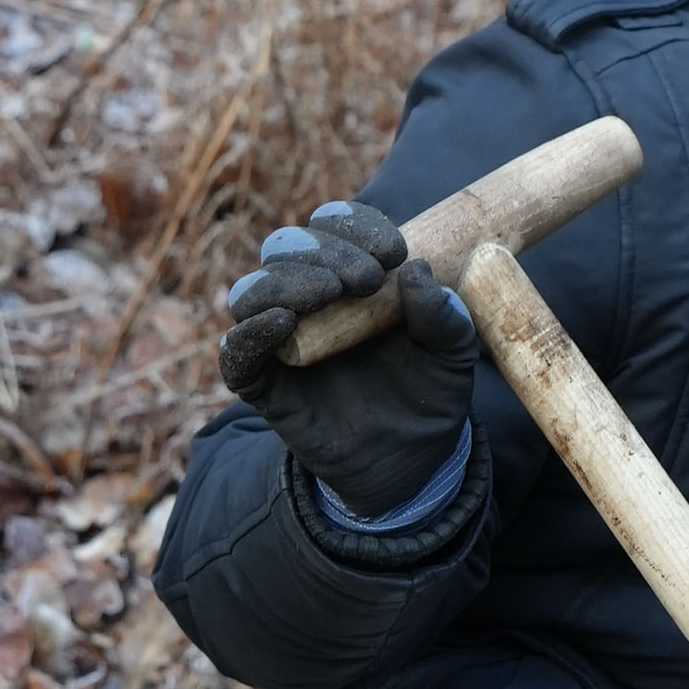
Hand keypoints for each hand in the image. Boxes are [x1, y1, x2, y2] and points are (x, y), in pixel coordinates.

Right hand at [219, 200, 476, 515]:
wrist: (412, 462)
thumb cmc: (428, 395)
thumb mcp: (453, 355)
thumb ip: (444, 315)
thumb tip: (417, 270)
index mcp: (349, 276)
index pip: (332, 227)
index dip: (354, 226)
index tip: (392, 250)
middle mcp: (306, 299)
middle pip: (286, 248)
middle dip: (325, 252)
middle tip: (366, 280)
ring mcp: (280, 339)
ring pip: (252, 291)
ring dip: (286, 282)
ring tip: (328, 294)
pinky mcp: (262, 382)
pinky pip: (235, 350)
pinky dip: (250, 331)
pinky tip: (283, 322)